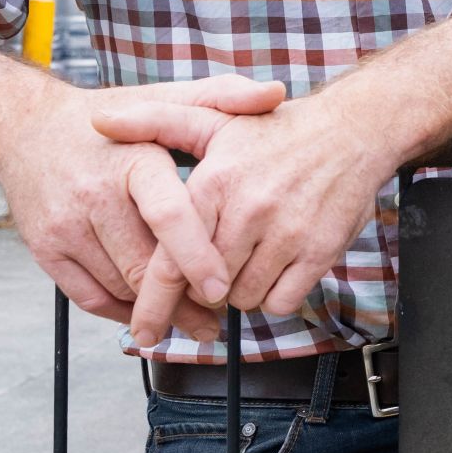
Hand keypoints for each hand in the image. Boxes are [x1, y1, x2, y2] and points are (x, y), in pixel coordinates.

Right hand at [0, 75, 284, 342]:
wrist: (27, 129)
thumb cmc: (111, 120)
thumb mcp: (165, 99)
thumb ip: (222, 97)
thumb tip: (276, 94)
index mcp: (133, 158)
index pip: (167, 214)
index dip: (196, 256)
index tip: (223, 288)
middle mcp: (94, 193)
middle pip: (144, 263)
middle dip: (185, 298)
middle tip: (221, 317)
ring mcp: (66, 225)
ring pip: (121, 286)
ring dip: (159, 311)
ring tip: (197, 321)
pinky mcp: (46, 250)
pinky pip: (91, 298)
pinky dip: (124, 312)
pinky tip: (151, 313)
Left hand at [91, 86, 405, 319]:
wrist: (352, 130)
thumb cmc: (276, 133)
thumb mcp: (212, 121)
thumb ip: (154, 122)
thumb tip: (99, 122)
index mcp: (215, 183)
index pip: (172, 262)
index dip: (154, 303)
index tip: (143, 331)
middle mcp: (249, 210)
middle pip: (206, 288)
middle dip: (203, 287)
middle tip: (210, 271)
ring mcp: (288, 233)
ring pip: (243, 298)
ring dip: (240, 290)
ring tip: (248, 258)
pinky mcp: (320, 251)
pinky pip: (283, 301)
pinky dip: (275, 294)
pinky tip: (275, 267)